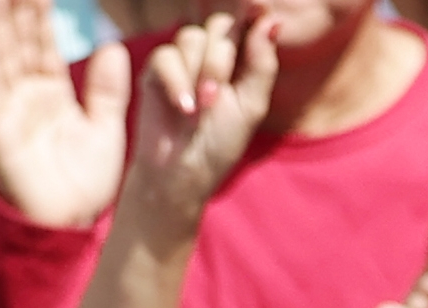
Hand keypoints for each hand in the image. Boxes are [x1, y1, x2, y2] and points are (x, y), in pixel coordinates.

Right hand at [0, 0, 129, 228]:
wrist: (72, 225)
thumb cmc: (85, 182)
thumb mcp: (105, 128)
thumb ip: (108, 90)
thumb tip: (113, 46)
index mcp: (51, 93)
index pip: (42, 42)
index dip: (39, 12)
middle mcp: (25, 96)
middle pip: (18, 42)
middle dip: (14, 8)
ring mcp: (10, 112)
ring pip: (1, 58)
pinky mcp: (1, 133)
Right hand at [124, 10, 279, 225]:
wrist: (183, 172)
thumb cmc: (220, 143)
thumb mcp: (251, 105)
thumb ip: (261, 63)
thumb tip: (272, 20)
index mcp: (238, 61)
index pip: (244, 23)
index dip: (249, 14)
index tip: (256, 7)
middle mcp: (209, 55)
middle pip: (218, 27)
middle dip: (220, 61)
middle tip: (215, 96)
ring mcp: (181, 61)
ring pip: (190, 38)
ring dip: (199, 75)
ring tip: (201, 108)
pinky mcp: (155, 71)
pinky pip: (166, 57)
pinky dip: (177, 83)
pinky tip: (184, 108)